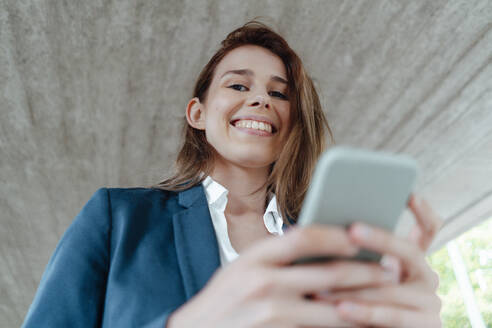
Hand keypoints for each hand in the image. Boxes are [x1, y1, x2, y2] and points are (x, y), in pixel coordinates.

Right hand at [168, 225, 396, 327]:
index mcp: (254, 257)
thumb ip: (274, 258)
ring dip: (364, 304)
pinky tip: (358, 324)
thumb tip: (317, 244)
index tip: (358, 235)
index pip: (303, 236)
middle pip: (328, 273)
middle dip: (366, 272)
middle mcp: (262, 281)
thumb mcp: (241, 269)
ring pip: (332, 308)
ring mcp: (270, 312)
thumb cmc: (222, 301)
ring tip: (386, 300)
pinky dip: (342, 327)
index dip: (335, 235)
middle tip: (391, 270)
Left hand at [322, 195, 443, 327]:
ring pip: (391, 287)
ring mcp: (430, 302)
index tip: (409, 193)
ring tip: (327, 274)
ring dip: (355, 283)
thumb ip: (354, 252)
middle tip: (353, 229)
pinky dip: (364, 312)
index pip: (428, 229)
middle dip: (380, 238)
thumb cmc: (358, 296)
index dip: (422, 211)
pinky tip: (341, 308)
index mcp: (413, 260)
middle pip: (409, 251)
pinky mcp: (427, 326)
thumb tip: (321, 228)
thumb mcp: (360, 272)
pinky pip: (392, 317)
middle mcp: (427, 276)